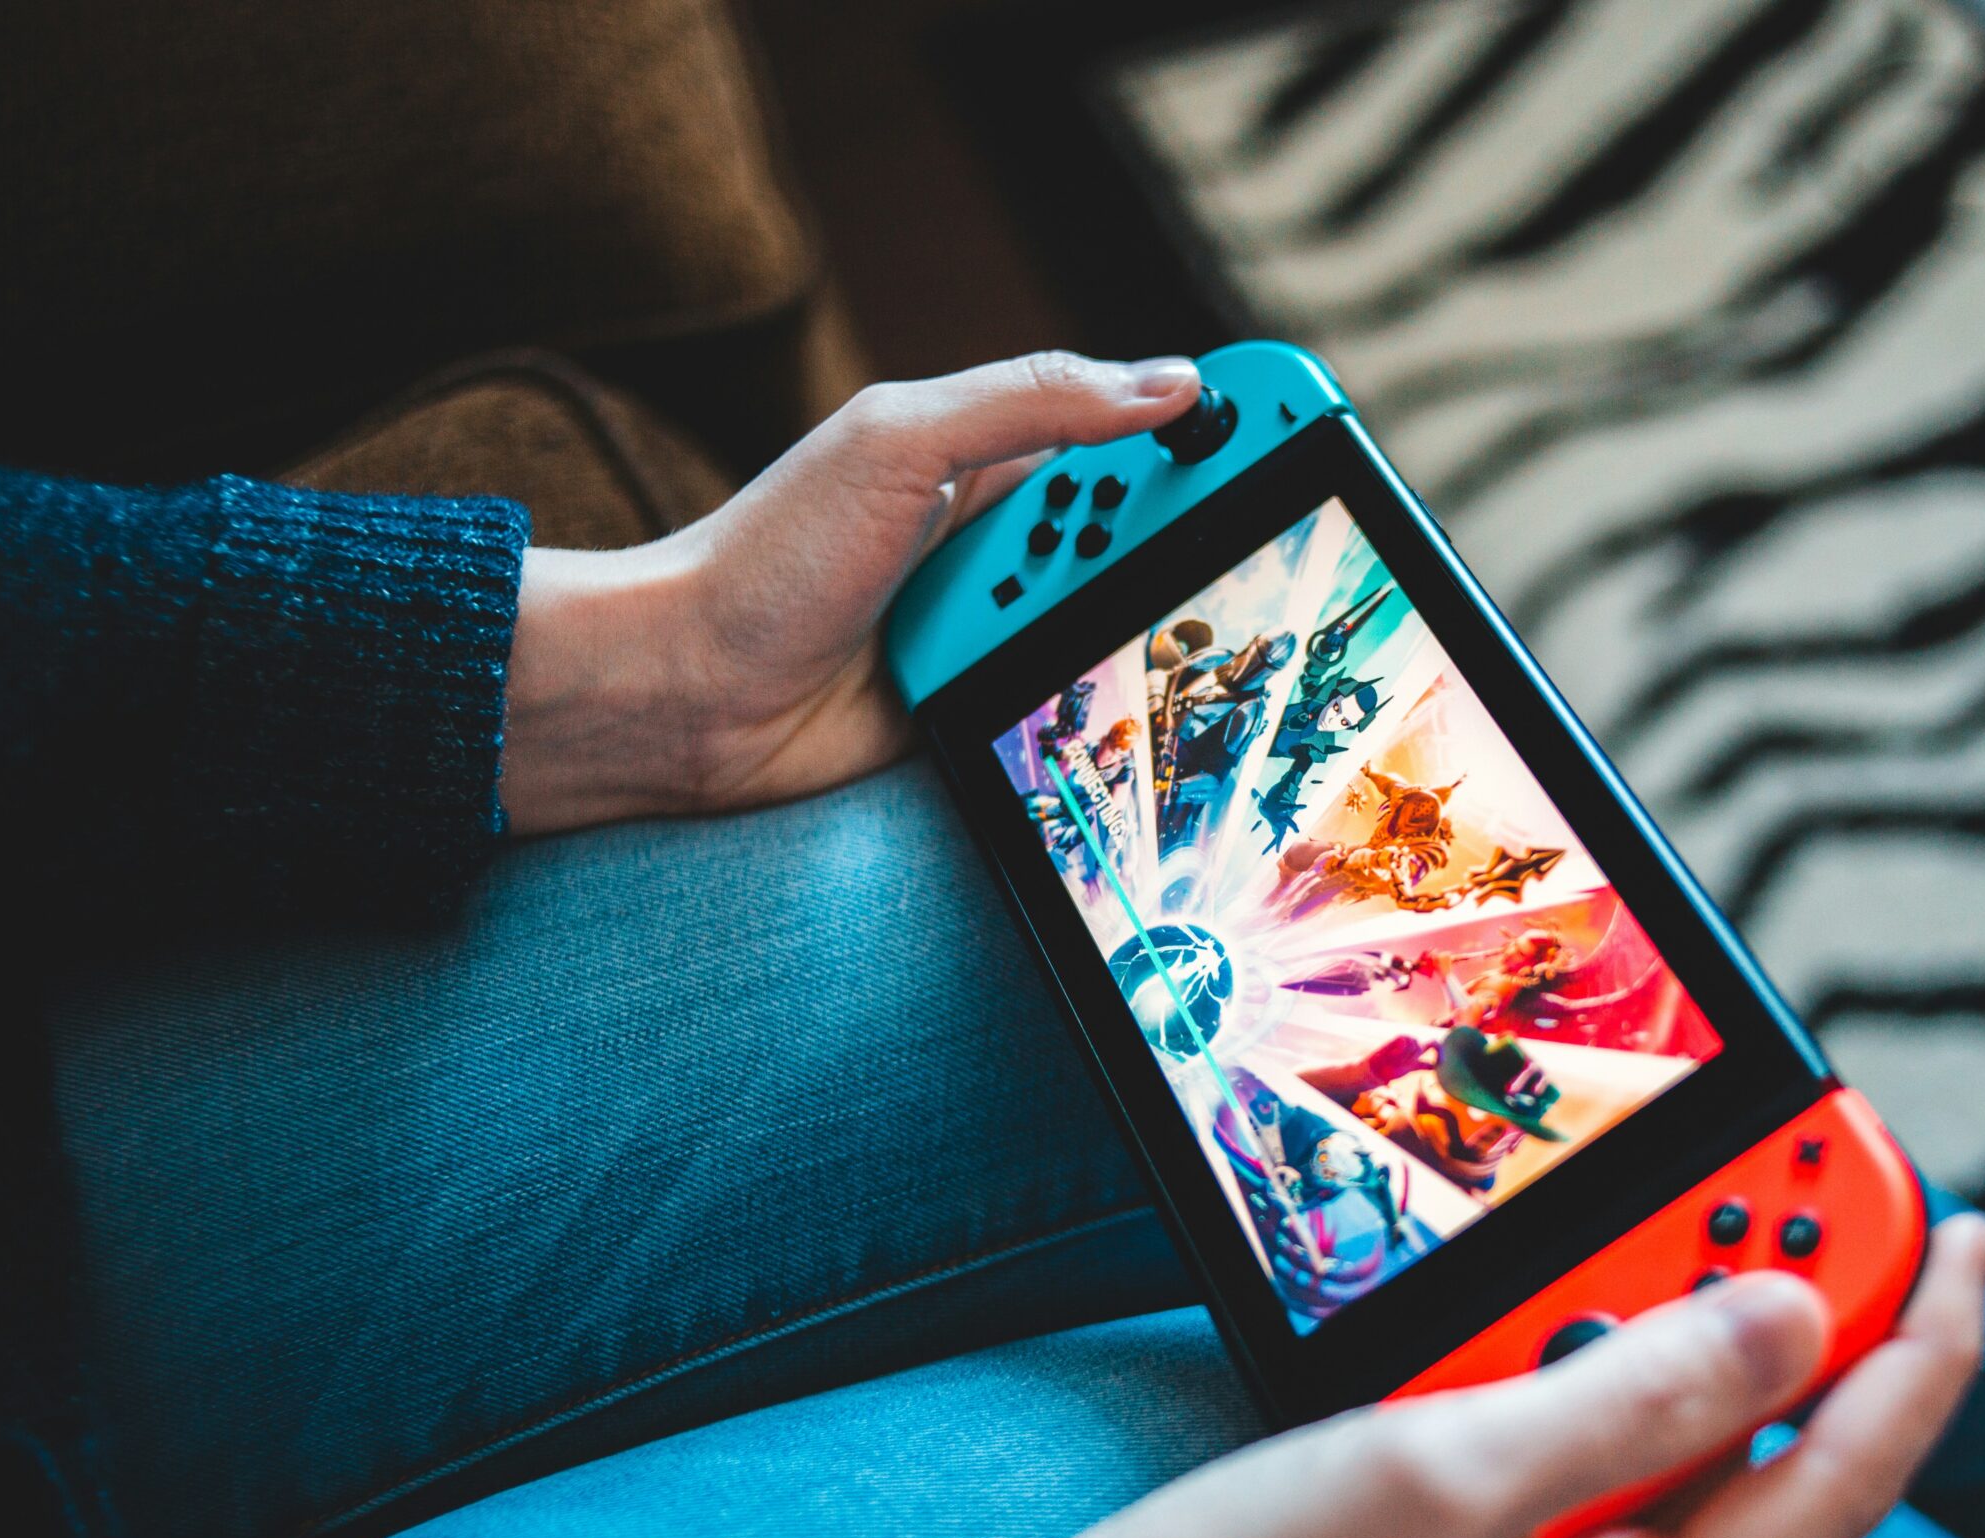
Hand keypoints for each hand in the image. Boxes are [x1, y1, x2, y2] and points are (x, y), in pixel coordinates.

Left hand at [498, 352, 1202, 834]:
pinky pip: (1081, 699)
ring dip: (1153, 629)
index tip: (1300, 431)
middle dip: (1207, 541)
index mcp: (993, 452)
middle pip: (1150, 531)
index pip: (1134, 423)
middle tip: (1271, 558)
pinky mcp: (995, 705)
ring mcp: (1002, 624)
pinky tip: (1141, 708)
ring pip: (1125, 621)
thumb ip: (1030, 404)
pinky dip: (1111, 702)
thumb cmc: (770, 557)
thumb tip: (1171, 383)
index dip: (1219, 423)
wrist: (685, 699)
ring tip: (1198, 642)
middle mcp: (1008, 537)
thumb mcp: (898, 443)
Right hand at [846, 1215, 1984, 1537]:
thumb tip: (1789, 1313)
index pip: (1846, 1470)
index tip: (1962, 1223)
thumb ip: (1627, 1395)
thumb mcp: (1442, 1479)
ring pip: (1669, 1430)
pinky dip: (1573, 1349)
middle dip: (1796, 1293)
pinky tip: (1533, 1289)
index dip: (1923, 1341)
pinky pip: (1572, 1442)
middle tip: (1806, 1160)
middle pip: (1770, 1441)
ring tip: (1669, 1200)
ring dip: (1672, 1309)